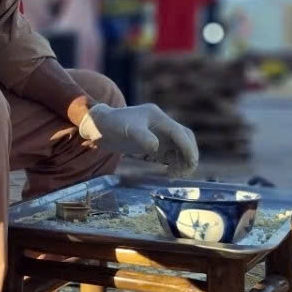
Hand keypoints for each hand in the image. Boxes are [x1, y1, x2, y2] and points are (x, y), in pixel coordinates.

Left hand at [78, 103, 199, 175]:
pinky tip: (170, 172)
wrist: (100, 127)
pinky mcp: (154, 142)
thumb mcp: (127, 131)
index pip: (179, 132)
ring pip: (180, 146)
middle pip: (185, 138)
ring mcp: (159, 133)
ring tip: (175, 174)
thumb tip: (156, 147)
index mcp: (158, 117)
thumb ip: (142, 138)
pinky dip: (175, 162)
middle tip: (185, 172)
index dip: (187, 147)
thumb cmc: (112, 126)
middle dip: (189, 154)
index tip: (191, 162)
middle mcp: (162, 124)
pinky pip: (171, 152)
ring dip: (183, 160)